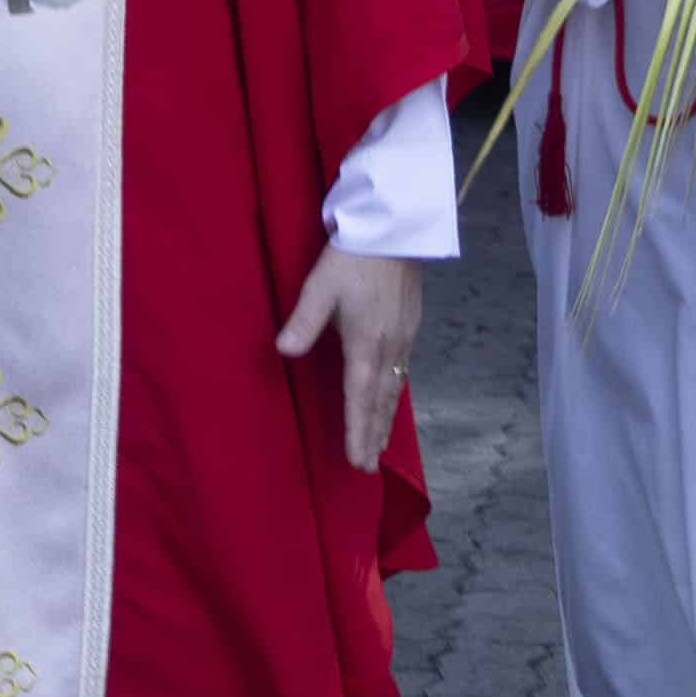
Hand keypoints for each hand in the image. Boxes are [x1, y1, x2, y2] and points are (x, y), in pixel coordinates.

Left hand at [276, 247, 423, 470]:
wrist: (396, 228)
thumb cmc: (353, 257)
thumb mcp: (320, 287)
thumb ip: (303, 322)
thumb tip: (284, 352)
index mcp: (365, 344)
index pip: (360, 399)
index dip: (358, 432)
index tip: (357, 461)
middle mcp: (389, 347)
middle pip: (381, 402)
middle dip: (374, 436)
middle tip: (369, 467)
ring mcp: (404, 336)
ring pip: (395, 389)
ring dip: (386, 419)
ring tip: (381, 444)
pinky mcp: (411, 324)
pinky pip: (404, 371)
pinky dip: (395, 394)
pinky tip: (391, 396)